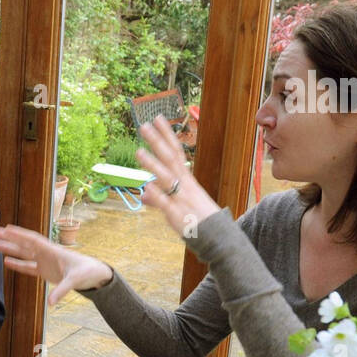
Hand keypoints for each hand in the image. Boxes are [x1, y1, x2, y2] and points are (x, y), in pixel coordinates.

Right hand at [0, 224, 112, 304]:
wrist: (93, 274)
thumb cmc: (86, 272)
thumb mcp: (75, 281)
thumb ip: (61, 291)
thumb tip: (50, 303)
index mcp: (52, 251)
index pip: (32, 240)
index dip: (19, 235)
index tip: (5, 229)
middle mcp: (45, 254)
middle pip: (23, 244)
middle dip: (8, 238)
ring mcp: (44, 262)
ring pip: (23, 253)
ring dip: (9, 249)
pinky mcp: (45, 271)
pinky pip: (28, 266)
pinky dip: (17, 264)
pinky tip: (6, 261)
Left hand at [136, 117, 220, 237]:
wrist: (217, 237)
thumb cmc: (198, 219)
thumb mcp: (179, 205)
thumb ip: (159, 198)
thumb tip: (144, 194)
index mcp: (187, 180)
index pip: (175, 152)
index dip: (166, 135)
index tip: (158, 119)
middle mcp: (184, 185)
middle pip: (170, 159)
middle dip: (157, 142)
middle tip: (144, 125)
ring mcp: (180, 198)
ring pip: (166, 178)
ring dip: (153, 164)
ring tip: (139, 151)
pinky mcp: (176, 214)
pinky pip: (166, 203)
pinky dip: (157, 194)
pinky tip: (146, 186)